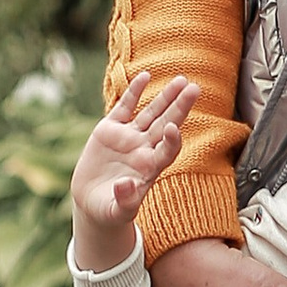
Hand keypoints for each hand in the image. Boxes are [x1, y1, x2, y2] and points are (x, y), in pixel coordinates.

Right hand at [69, 71, 197, 275]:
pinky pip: (125, 107)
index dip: (173, 140)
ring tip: (181, 80)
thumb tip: (125, 185)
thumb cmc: (110, 210)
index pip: (168, 150)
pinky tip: (145, 76)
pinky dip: (134, 92)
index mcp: (150, 168)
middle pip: (166, 124)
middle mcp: (144, 149)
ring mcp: (128, 138)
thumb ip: (125, 200)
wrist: (92, 201)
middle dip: (180, 107)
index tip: (173, 129)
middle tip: (195, 88)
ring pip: (151, 113)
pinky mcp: (110, 130)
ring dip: (165, 97)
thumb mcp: (117, 211)